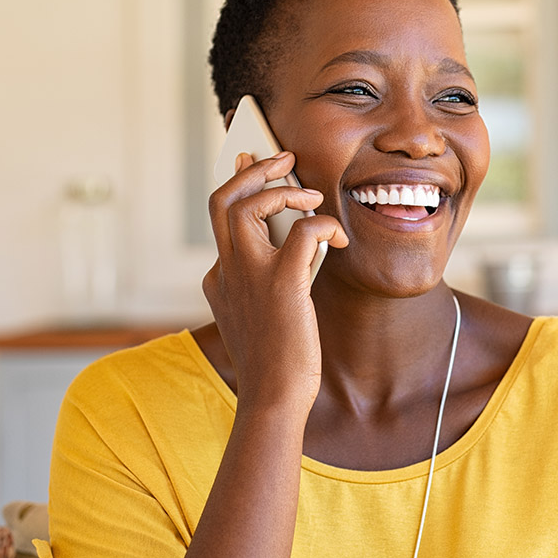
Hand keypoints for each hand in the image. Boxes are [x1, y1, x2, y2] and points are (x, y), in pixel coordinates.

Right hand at [202, 151, 348, 412]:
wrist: (274, 399)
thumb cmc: (276, 362)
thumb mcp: (260, 314)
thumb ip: (266, 278)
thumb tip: (296, 240)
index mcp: (219, 278)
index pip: (220, 217)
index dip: (238, 186)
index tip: (248, 162)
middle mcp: (226, 271)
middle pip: (223, 198)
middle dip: (252, 169)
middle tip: (282, 157)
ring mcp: (249, 276)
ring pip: (247, 204)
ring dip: (282, 189)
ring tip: (310, 195)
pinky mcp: (281, 284)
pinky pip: (302, 231)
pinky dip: (322, 224)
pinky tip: (338, 239)